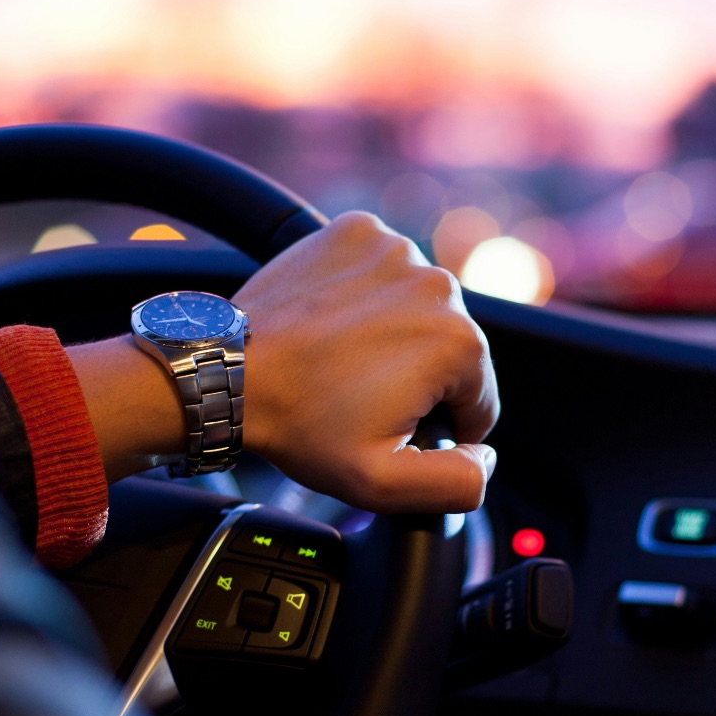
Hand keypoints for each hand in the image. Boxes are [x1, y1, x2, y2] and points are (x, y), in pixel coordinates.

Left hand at [71, 211, 499, 513]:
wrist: (229, 372)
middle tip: (358, 397)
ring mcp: (396, 249)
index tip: (388, 426)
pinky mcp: (358, 230)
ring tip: (342, 360)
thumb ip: (458, 483)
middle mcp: (438, 284)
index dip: (438, 427)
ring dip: (394, 334)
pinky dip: (367, 294)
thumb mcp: (384, 484)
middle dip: (416, 378)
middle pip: (452, 350)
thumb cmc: (300, 425)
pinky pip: (383, 270)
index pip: (479, 401)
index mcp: (459, 343)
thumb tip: (486, 457)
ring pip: (418, 308)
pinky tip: (334, 324)